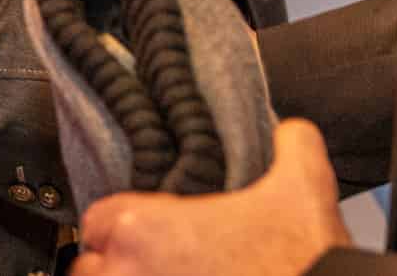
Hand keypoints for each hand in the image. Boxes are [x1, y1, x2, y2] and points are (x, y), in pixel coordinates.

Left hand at [75, 118, 350, 275]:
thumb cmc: (299, 263)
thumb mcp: (304, 184)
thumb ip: (292, 143)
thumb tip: (290, 133)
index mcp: (147, 230)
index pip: (99, 220)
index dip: (122, 224)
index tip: (144, 235)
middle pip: (92, 269)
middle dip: (117, 266)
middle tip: (156, 265)